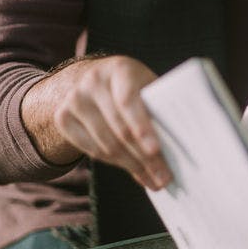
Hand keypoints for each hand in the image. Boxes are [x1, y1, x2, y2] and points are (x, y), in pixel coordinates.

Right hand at [22, 55, 171, 190]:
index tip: (155, 150)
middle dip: (145, 157)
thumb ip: (160, 105)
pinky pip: (92, 150)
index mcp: (119, 69)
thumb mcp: (146, 84)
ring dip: (132, 166)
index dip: (142, 126)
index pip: (129, 101)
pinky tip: (134, 171)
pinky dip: (115, 164)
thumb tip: (185, 138)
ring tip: (154, 180)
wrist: (91, 78)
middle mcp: (93, 81)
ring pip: (106, 144)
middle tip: (164, 177)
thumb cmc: (131, 85)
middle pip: (119, 128)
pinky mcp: (62, 117)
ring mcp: (74, 99)